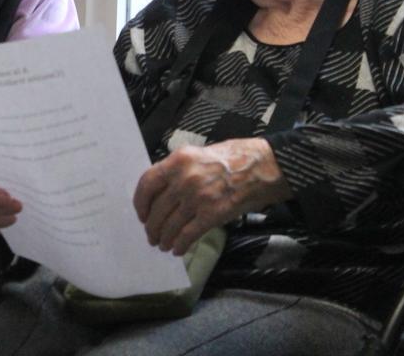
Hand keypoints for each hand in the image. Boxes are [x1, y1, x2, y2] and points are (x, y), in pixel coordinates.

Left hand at [133, 138, 291, 255]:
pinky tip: (178, 249)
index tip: (141, 214)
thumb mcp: (198, 154)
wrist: (262, 167)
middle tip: (151, 235)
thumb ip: (178, 171)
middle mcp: (184, 179)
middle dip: (152, 226)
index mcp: (178, 160)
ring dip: (164, 238)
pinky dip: (180, 244)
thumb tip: (162, 192)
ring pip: (170, 225)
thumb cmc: (233, 158)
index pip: (147, 183)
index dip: (141, 203)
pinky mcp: (212, 214)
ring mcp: (197, 198)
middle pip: (157, 209)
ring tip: (163, 244)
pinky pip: (188, 234)